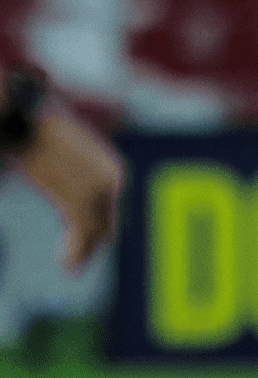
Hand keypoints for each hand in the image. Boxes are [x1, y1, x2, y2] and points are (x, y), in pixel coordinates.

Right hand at [16, 109, 124, 270]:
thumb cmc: (35, 127)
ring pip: (95, 230)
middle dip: (91, 243)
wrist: (24, 111)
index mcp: (108, 168)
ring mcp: (98, 189)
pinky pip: (82, 231)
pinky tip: (67, 264)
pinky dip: (77, 251)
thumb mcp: (60, 149)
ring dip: (82, 250)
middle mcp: (111, 179)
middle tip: (74, 263)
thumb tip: (57, 181)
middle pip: (105, 222)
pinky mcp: (80, 196)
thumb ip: (69, 168)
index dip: (97, 229)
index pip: (109, 209)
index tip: (82, 245)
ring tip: (70, 266)